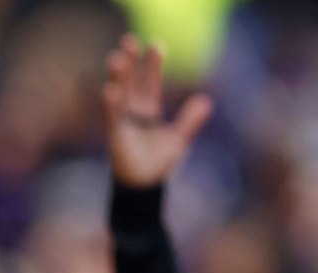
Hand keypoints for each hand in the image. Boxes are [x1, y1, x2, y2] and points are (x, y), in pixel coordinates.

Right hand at [103, 34, 213, 187]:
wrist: (145, 187)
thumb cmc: (158, 164)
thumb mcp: (179, 141)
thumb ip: (190, 122)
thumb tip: (206, 101)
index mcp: (148, 110)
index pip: (150, 83)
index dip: (152, 65)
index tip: (156, 45)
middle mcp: (133, 113)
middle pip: (132, 82)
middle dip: (130, 62)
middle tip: (129, 39)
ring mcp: (122, 123)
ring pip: (119, 95)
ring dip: (118, 78)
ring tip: (118, 59)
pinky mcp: (115, 136)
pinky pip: (112, 118)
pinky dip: (111, 104)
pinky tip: (111, 90)